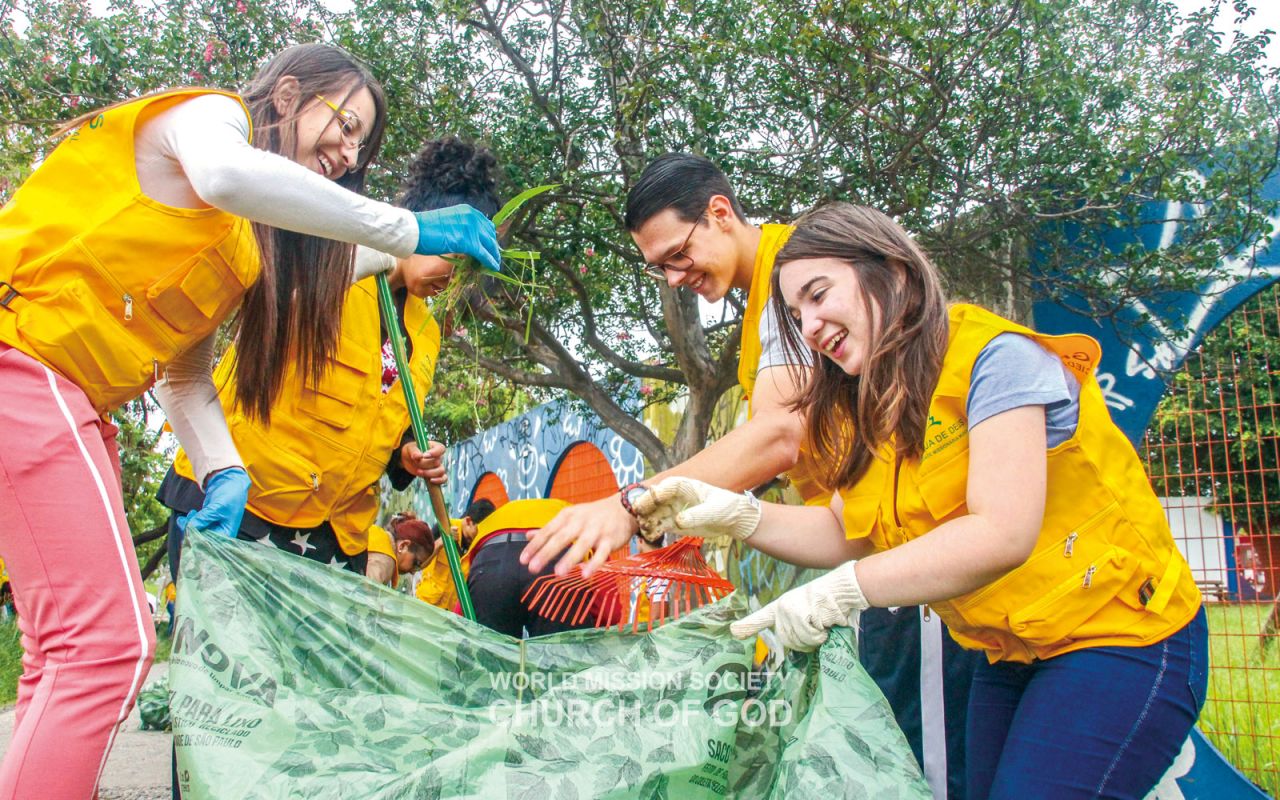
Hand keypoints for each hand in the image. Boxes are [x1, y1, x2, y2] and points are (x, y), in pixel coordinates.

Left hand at [177, 467, 250, 539]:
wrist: (230, 482)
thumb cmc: (230, 496)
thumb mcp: (217, 507)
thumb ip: (203, 519)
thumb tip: (189, 528)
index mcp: (227, 533)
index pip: (210, 543)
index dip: (198, 541)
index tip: (188, 534)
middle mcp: (220, 533)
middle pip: (201, 539)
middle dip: (190, 532)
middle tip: (184, 522)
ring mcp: (212, 527)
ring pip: (196, 532)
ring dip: (188, 526)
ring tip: (186, 517)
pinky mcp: (206, 521)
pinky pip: (194, 525)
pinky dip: (188, 522)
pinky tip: (185, 517)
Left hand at [400, 440, 445, 483]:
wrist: (409, 460)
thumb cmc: (411, 451)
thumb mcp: (410, 448)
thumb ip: (414, 451)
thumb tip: (418, 456)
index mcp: (435, 447)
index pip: (441, 449)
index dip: (434, 453)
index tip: (424, 456)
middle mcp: (438, 456)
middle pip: (437, 462)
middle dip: (425, 464)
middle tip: (416, 463)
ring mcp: (438, 466)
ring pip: (441, 471)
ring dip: (429, 473)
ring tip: (419, 472)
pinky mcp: (436, 475)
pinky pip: (443, 479)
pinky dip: (439, 481)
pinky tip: (431, 480)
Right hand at [414, 205, 500, 270]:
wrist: (415, 231)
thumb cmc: (425, 228)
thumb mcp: (449, 222)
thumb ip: (461, 227)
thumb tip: (468, 239)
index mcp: (468, 211)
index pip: (486, 224)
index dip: (489, 237)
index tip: (491, 245)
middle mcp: (472, 217)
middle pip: (490, 235)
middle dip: (493, 247)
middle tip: (494, 257)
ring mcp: (471, 228)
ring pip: (489, 245)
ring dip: (493, 255)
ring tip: (494, 264)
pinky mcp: (469, 242)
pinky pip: (484, 254)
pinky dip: (490, 261)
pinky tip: (493, 267)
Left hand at [520, 494, 638, 577]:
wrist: (624, 508)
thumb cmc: (592, 515)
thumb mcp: (570, 516)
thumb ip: (550, 527)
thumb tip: (528, 535)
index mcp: (568, 516)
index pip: (548, 531)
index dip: (535, 545)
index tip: (523, 560)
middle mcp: (580, 522)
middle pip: (561, 538)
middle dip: (546, 553)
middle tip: (533, 568)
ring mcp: (596, 531)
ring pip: (581, 545)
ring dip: (570, 559)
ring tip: (558, 573)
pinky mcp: (610, 540)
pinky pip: (602, 554)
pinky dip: (594, 564)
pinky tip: (585, 575)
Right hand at [631, 477, 760, 541]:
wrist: (732, 520)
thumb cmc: (725, 509)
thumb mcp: (714, 511)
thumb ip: (697, 515)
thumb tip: (679, 521)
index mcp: (684, 486)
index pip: (665, 487)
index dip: (655, 493)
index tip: (648, 501)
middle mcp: (674, 497)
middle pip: (654, 500)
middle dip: (645, 506)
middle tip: (637, 515)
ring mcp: (672, 510)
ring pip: (653, 514)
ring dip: (646, 521)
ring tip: (643, 530)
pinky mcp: (673, 524)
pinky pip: (658, 527)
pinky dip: (652, 532)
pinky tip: (648, 538)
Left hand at [729, 562, 867, 650]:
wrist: (843, 589)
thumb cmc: (830, 603)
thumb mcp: (809, 612)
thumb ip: (797, 627)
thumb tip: (792, 644)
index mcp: (782, 606)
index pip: (762, 617)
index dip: (748, 626)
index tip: (734, 632)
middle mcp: (782, 607)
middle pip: (787, 641)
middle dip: (804, 642)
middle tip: (818, 632)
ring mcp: (790, 610)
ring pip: (798, 640)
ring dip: (814, 639)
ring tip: (823, 624)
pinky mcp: (801, 613)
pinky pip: (810, 636)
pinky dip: (821, 635)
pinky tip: (826, 622)